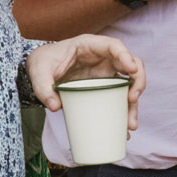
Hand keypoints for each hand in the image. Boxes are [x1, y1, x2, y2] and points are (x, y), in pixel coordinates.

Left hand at [27, 35, 146, 127]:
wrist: (40, 70)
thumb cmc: (42, 63)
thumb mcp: (38, 71)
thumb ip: (42, 87)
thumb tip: (55, 106)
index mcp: (90, 46)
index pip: (114, 46)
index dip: (126, 56)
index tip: (132, 69)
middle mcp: (104, 58)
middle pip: (131, 65)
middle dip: (137, 82)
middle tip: (132, 99)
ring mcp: (107, 73)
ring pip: (129, 85)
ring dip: (133, 105)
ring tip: (130, 125)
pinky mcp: (105, 88)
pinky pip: (120, 98)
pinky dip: (123, 113)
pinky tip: (124, 130)